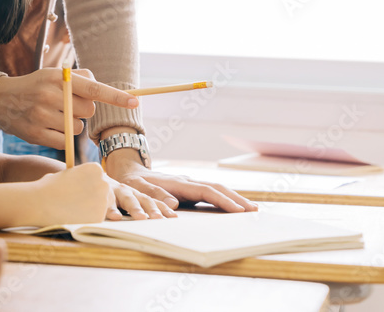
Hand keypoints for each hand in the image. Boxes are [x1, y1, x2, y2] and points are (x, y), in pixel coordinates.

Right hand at [0, 69, 138, 148]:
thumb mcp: (53, 74)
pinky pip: (64, 141)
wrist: (0, 99)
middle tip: (65, 104)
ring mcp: (42, 116)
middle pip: (88, 110)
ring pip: (78, 128)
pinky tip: (48, 127)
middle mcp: (49, 96)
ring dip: (72, 124)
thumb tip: (103, 90)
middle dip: (82, 109)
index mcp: (56, 78)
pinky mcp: (36, 134)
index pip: (93, 88)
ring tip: (54, 116)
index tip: (135, 102)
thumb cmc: (35, 86)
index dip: (115, 96)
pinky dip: (61, 136)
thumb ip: (80, 79)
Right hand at [28, 162, 113, 225]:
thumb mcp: (66, 174)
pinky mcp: (100, 216)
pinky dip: (89, 219)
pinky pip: (98, 218)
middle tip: (79, 202)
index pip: (100, 178)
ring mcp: (103, 200)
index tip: (81, 190)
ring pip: (104, 206)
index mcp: (95, 168)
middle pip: (106, 192)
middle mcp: (104, 182)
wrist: (40, 202)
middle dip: (96, 198)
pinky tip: (75, 216)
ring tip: (74, 209)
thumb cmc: (49, 187)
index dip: (90, 185)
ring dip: (93, 208)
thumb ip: (80, 177)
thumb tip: (85, 183)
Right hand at [103, 174, 176, 220]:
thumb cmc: (109, 196)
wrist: (88, 180)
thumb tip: (157, 221)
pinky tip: (114, 217)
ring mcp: (113, 191)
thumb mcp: (124, 201)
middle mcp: (127, 192)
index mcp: (135, 194)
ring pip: (127, 199)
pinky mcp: (99, 193)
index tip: (174, 218)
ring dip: (135, 208)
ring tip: (142, 218)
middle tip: (160, 219)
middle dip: (152, 209)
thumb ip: (138, 208)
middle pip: (143, 199)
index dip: (163, 209)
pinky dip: (110, 209)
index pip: (151, 201)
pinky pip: (105, 202)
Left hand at [104, 152, 258, 213]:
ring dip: (233, 198)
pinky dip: (224, 199)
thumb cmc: (134, 184)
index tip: (237, 210)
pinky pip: (210, 193)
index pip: (205, 191)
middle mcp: (187, 181)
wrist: (130, 173)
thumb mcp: (139, 190)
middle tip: (254, 210)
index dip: (222, 200)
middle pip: (216, 188)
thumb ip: (155, 196)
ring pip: (216, 189)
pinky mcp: (189, 189)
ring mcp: (189, 184)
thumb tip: (173, 206)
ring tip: (251, 209)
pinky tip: (234, 207)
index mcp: (177, 183)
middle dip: (235, 199)